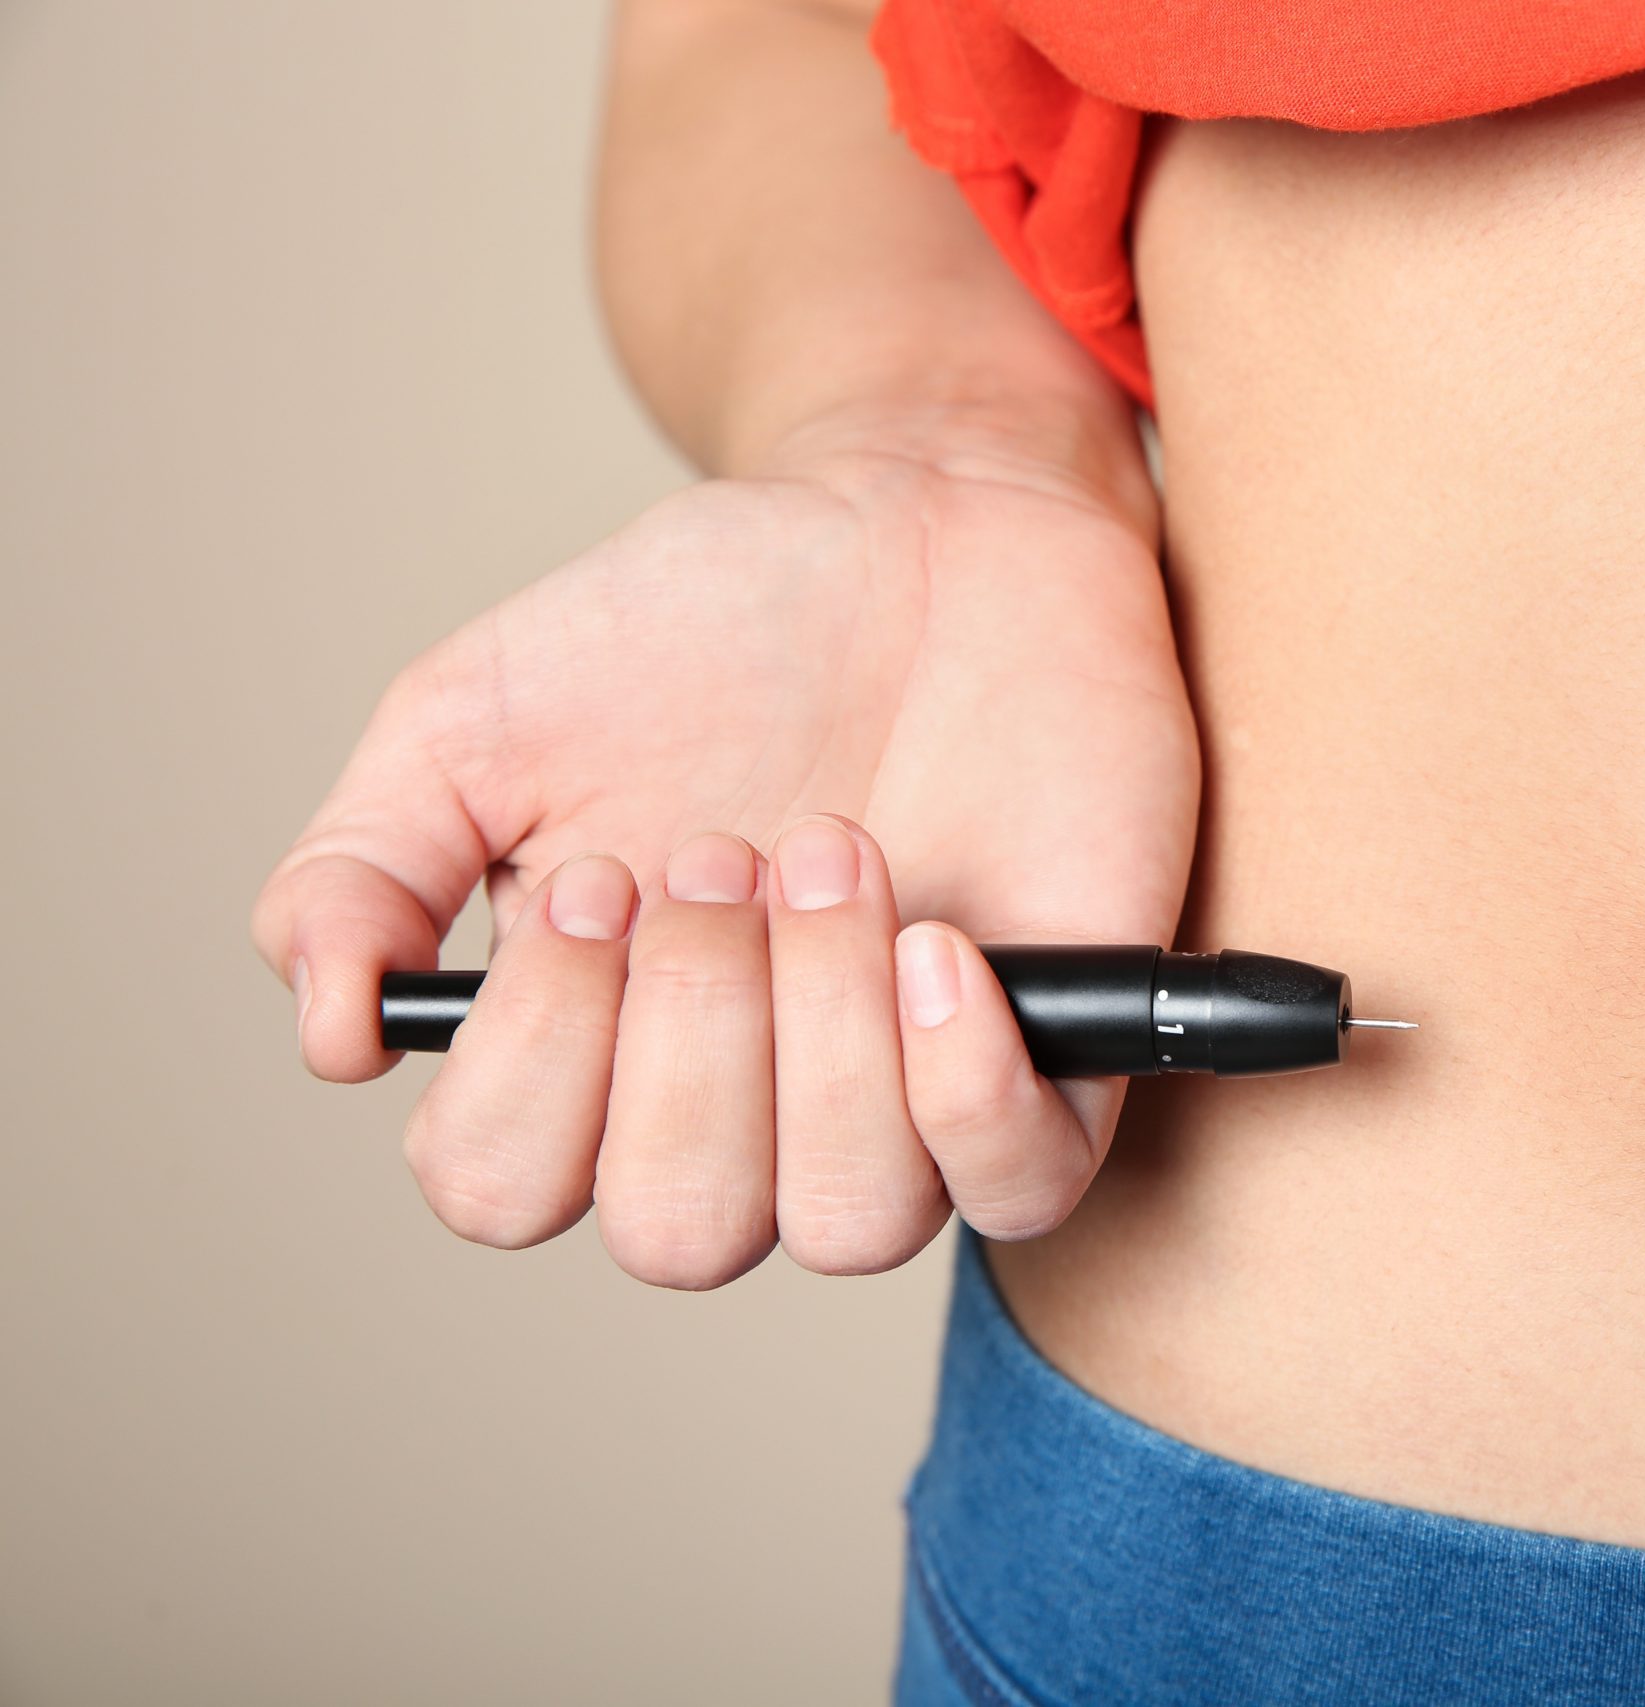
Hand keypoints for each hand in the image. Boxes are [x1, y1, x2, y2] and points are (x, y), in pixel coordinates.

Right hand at [252, 413, 1198, 1286]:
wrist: (921, 520)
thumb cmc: (712, 626)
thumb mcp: (484, 715)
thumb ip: (361, 871)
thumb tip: (333, 1035)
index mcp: (593, 1050)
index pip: (507, 1189)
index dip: (537, 1056)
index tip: (594, 875)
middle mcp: (747, 1105)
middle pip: (681, 1230)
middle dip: (692, 1024)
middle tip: (724, 847)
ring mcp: (904, 1091)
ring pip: (848, 1219)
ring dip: (825, 1027)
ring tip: (837, 848)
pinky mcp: (1056, 1054)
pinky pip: (1019, 1189)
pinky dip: (968, 1088)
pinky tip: (940, 944)